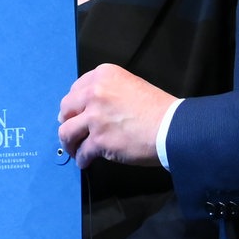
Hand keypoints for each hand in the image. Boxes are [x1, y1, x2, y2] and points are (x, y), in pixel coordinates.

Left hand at [57, 63, 173, 168]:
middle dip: (66, 122)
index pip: (75, 89)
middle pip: (66, 109)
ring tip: (74, 150)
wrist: (172, 127)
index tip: (75, 114)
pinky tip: (86, 162)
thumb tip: (87, 110)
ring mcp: (95, 117)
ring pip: (66, 132)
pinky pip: (81, 152)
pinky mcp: (98, 140)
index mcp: (103, 76)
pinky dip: (82, 159)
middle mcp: (95, 93)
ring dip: (68, 143)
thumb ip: (108, 93)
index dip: (74, 105)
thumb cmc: (158, 109)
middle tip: (71, 132)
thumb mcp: (131, 85)